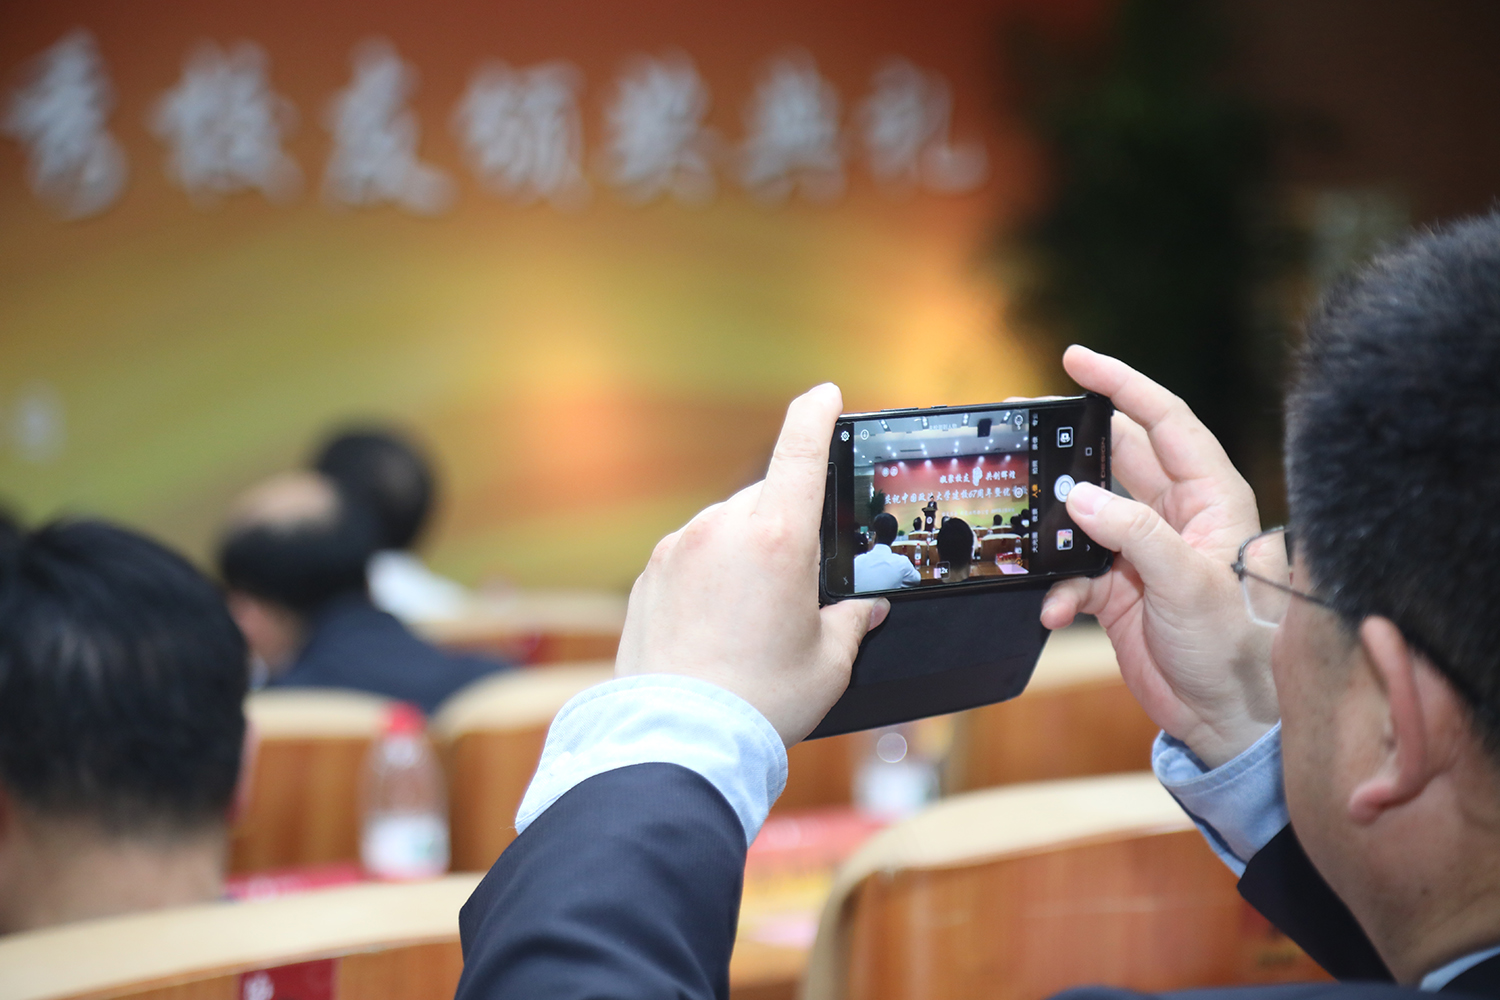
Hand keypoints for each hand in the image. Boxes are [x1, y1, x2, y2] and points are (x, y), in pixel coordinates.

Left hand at [614, 384, 890, 745]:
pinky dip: (710, 576)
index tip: (825, 395)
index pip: (799, 450)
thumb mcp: (827, 664)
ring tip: (754, 621)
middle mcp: (722, 529)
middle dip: (786, 526)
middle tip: (800, 584)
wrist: (678, 738)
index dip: (816, 414)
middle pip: (764, 499)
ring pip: (725, 529)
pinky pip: (692, 557)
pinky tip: (719, 627)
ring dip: (745, 554)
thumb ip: (849, 624)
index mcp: (777, 538)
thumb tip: (864, 611)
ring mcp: (679, 549)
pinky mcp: (651, 576)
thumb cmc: (759, 702)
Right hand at [1043, 346, 1277, 766]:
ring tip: (1021, 518)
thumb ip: (1136, 535)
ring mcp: (1142, 551)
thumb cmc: (1234, 647)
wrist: (1225, 718)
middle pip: (1116, 456)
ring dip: (1054, 524)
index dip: (1122, 384)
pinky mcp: (1118, 589)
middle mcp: (1175, 515)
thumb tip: (1082, 497)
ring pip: (1085, 513)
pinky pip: (1072, 573)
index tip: (1076, 360)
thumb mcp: (1189, 584)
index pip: (1163, 420)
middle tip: (1026, 422)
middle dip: (1071, 442)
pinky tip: (1053, 609)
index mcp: (1209, 496)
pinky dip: (1055, 588)